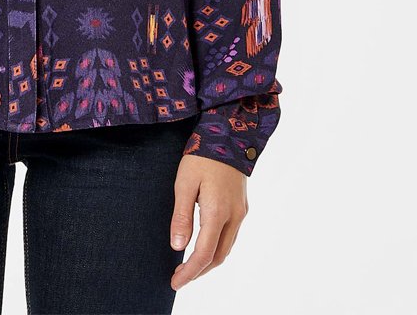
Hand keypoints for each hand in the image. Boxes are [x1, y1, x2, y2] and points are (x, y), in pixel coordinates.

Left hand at [169, 156, 248, 289]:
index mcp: (217, 213)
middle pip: (217, 257)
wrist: (229, 133)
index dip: (189, 272)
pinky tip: (204, 244)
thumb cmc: (202, 155)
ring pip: (226, 248)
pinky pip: (230, 236)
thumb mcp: (184, 183)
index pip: (203, 254)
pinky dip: (216, 247)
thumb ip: (181, 216)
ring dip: (208, 261)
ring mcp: (240, 211)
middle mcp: (233, 216)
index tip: (175, 282)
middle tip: (180, 277)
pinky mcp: (242, 205)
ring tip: (189, 265)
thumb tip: (177, 247)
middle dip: (199, 271)